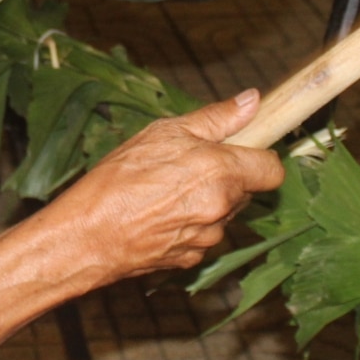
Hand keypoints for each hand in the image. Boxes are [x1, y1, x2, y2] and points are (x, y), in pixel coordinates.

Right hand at [49, 91, 284, 284]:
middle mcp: (222, 209)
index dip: (258, 156)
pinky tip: (157, 216)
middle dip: (226, 177)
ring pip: (222, 214)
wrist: (87, 236)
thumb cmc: (119, 179)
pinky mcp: (191, 259)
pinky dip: (187, 226)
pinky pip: (201, 236)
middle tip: (187, 165)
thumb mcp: (163, 133)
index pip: (272, 170)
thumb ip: (215, 118)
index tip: (240, 149)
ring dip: (205, 202)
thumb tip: (252, 100)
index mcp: (222, 172)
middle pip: (245, 191)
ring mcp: (208, 239)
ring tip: (163, 192)